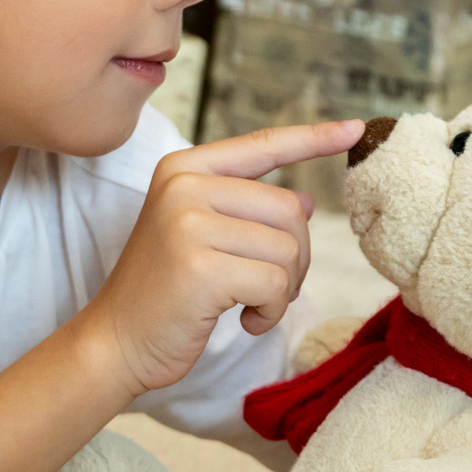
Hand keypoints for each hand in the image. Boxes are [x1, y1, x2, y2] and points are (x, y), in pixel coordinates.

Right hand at [78, 121, 360, 397]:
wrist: (115, 342)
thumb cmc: (163, 293)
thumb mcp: (199, 237)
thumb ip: (246, 211)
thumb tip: (306, 201)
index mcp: (182, 169)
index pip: (262, 145)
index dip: (313, 139)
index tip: (357, 128)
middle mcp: (183, 186)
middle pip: (289, 209)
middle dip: (294, 259)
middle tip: (263, 290)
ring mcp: (188, 223)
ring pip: (288, 249)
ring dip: (282, 291)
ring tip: (247, 305)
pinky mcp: (200, 266)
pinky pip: (275, 283)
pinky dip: (270, 312)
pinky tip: (244, 321)